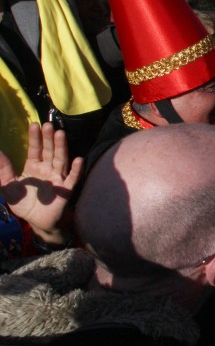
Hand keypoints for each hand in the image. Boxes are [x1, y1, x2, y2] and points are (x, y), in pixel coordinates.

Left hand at [0, 123, 81, 244]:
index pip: (35, 149)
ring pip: (60, 160)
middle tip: (48, 124)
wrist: (37, 221)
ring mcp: (58, 178)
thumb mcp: (8, 186)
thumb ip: (3, 170)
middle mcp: (48, 169)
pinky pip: (72, 178)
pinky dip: (75, 170)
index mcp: (34, 166)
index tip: (34, 124)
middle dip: (49, 138)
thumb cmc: (24, 203)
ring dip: (61, 148)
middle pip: (49, 151)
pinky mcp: (66, 189)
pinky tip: (78, 160)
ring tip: (61, 134)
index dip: (35, 138)